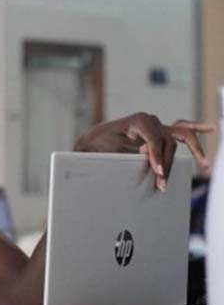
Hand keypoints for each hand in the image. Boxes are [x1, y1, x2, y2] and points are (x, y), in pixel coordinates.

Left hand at [74, 113, 214, 189]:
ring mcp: (158, 125)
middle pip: (168, 142)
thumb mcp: (111, 148)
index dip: (156, 156)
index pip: (154, 139)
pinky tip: (211, 128)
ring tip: (203, 164)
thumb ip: (130, 150)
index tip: (157, 171)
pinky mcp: (160, 133)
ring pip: (179, 139)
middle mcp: (151, 120)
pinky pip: (182, 129)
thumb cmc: (99, 144)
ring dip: (191, 152)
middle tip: (161, 184)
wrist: (94, 140)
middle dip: (167, 163)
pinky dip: (197, 128)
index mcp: (139, 120)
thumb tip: (146, 153)